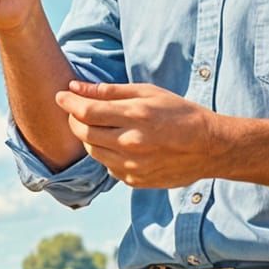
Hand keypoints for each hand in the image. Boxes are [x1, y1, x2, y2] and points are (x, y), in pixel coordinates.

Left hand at [55, 81, 227, 188]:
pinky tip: (116, 142)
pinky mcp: (135, 182)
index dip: (69, 102)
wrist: (208, 147)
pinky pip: (107, 166)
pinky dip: (104, 153)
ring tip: (96, 124)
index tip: (60, 94)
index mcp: (136, 116)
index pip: (87, 111)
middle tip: (75, 108)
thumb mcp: (147, 92)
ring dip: (87, 137)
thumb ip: (110, 91)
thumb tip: (77, 87)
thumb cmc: (178, 112)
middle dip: (74, 118)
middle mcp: (131, 144)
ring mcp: (132, 167)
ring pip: (92, 152)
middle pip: (84, 133)